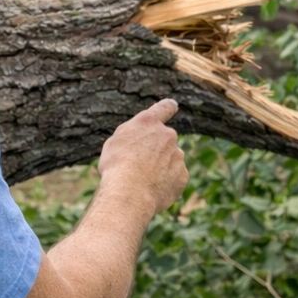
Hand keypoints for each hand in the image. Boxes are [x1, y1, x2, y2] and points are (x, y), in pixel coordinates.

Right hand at [97, 99, 187, 215]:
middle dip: (156, 150)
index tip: (172, 106)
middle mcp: (167, 135)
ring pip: (170, 160)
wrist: (130, 191)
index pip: (163, 108)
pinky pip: (174, 178)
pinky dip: (165, 184)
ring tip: (141, 182)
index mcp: (148, 122)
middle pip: (164, 141)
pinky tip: (151, 190)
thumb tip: (140, 143)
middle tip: (138, 166)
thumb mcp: (114, 143)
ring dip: (160, 168)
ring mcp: (178, 155)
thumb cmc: (116, 166)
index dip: (168, 107)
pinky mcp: (182, 176)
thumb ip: (132, 137)